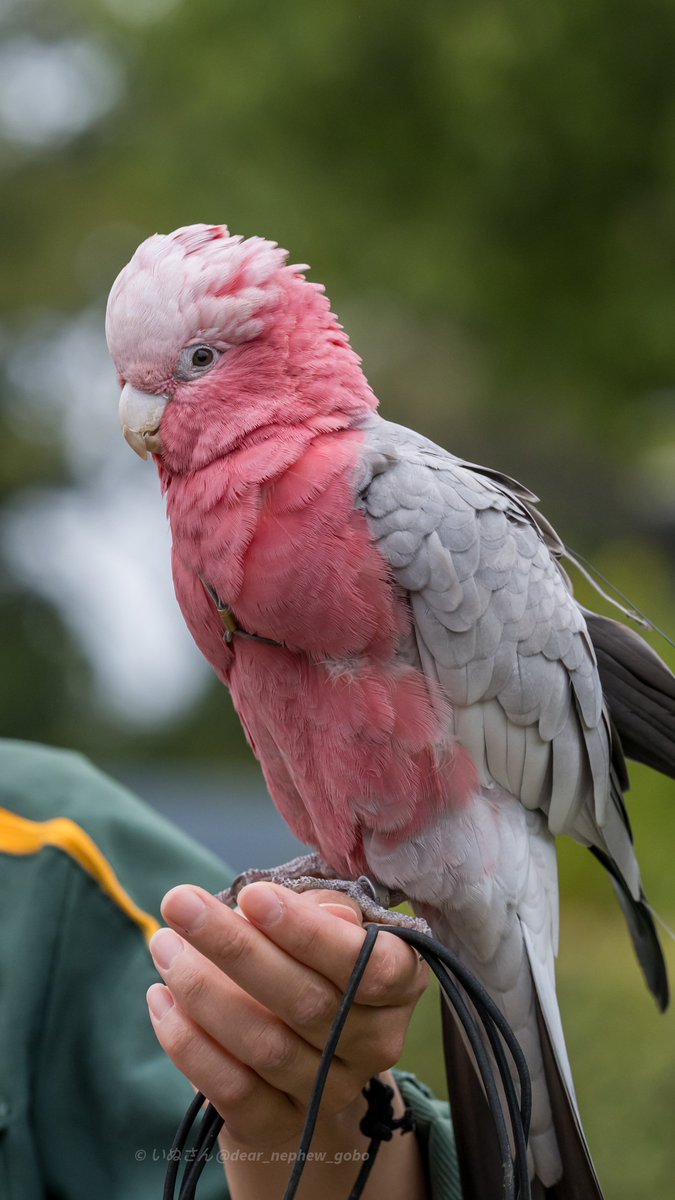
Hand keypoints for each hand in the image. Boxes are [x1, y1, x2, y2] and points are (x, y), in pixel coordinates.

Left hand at [147, 881, 429, 1197]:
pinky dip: (190, 1045)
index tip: (252, 894)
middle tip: (180, 903)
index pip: (369, 965)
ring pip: (265, 1046)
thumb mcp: (329, 922)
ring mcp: (331, 1091)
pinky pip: (233, 1091)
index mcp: (400, 983)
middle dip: (235, 948)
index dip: (309, 932)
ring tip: (164, 945)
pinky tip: (160, 1000)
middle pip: (306, 1002)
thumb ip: (322, 908)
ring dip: (203, 991)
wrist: (309, 1049)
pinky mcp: (282, 1125)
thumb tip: (313, 910)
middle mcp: (376, 1043)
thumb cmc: (316, 960)